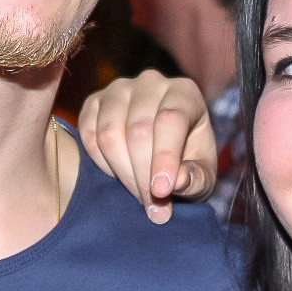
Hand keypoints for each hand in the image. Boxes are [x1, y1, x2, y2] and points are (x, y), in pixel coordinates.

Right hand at [77, 70, 216, 223]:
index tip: (161, 192)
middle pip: (139, 129)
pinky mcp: (94, 102)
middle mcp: (151, 82)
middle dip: (142, 174)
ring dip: (122, 172)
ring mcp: (119, 89)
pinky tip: (118, 177)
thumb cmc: (187, 162)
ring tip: (138, 196)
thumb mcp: (202, 176)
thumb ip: (196, 179)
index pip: (170, 119)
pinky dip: (101, 163)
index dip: (164, 157)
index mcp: (185, 92)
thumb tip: (178, 180)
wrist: (161, 153)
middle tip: (151, 207)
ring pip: (110, 133)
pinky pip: (89, 134)